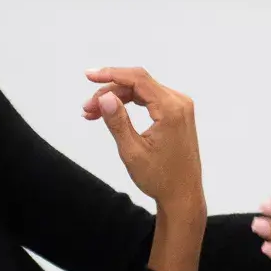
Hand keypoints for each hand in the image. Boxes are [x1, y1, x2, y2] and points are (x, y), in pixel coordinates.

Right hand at [83, 67, 203, 209]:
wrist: (183, 196)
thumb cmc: (160, 178)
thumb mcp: (132, 151)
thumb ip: (117, 121)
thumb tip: (104, 97)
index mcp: (171, 110)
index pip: (138, 79)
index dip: (111, 74)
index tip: (89, 76)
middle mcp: (179, 103)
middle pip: (138, 84)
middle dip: (109, 91)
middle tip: (87, 108)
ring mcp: (181, 107)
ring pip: (143, 91)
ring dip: (118, 98)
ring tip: (93, 113)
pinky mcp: (178, 114)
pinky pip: (151, 100)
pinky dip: (131, 104)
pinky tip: (112, 112)